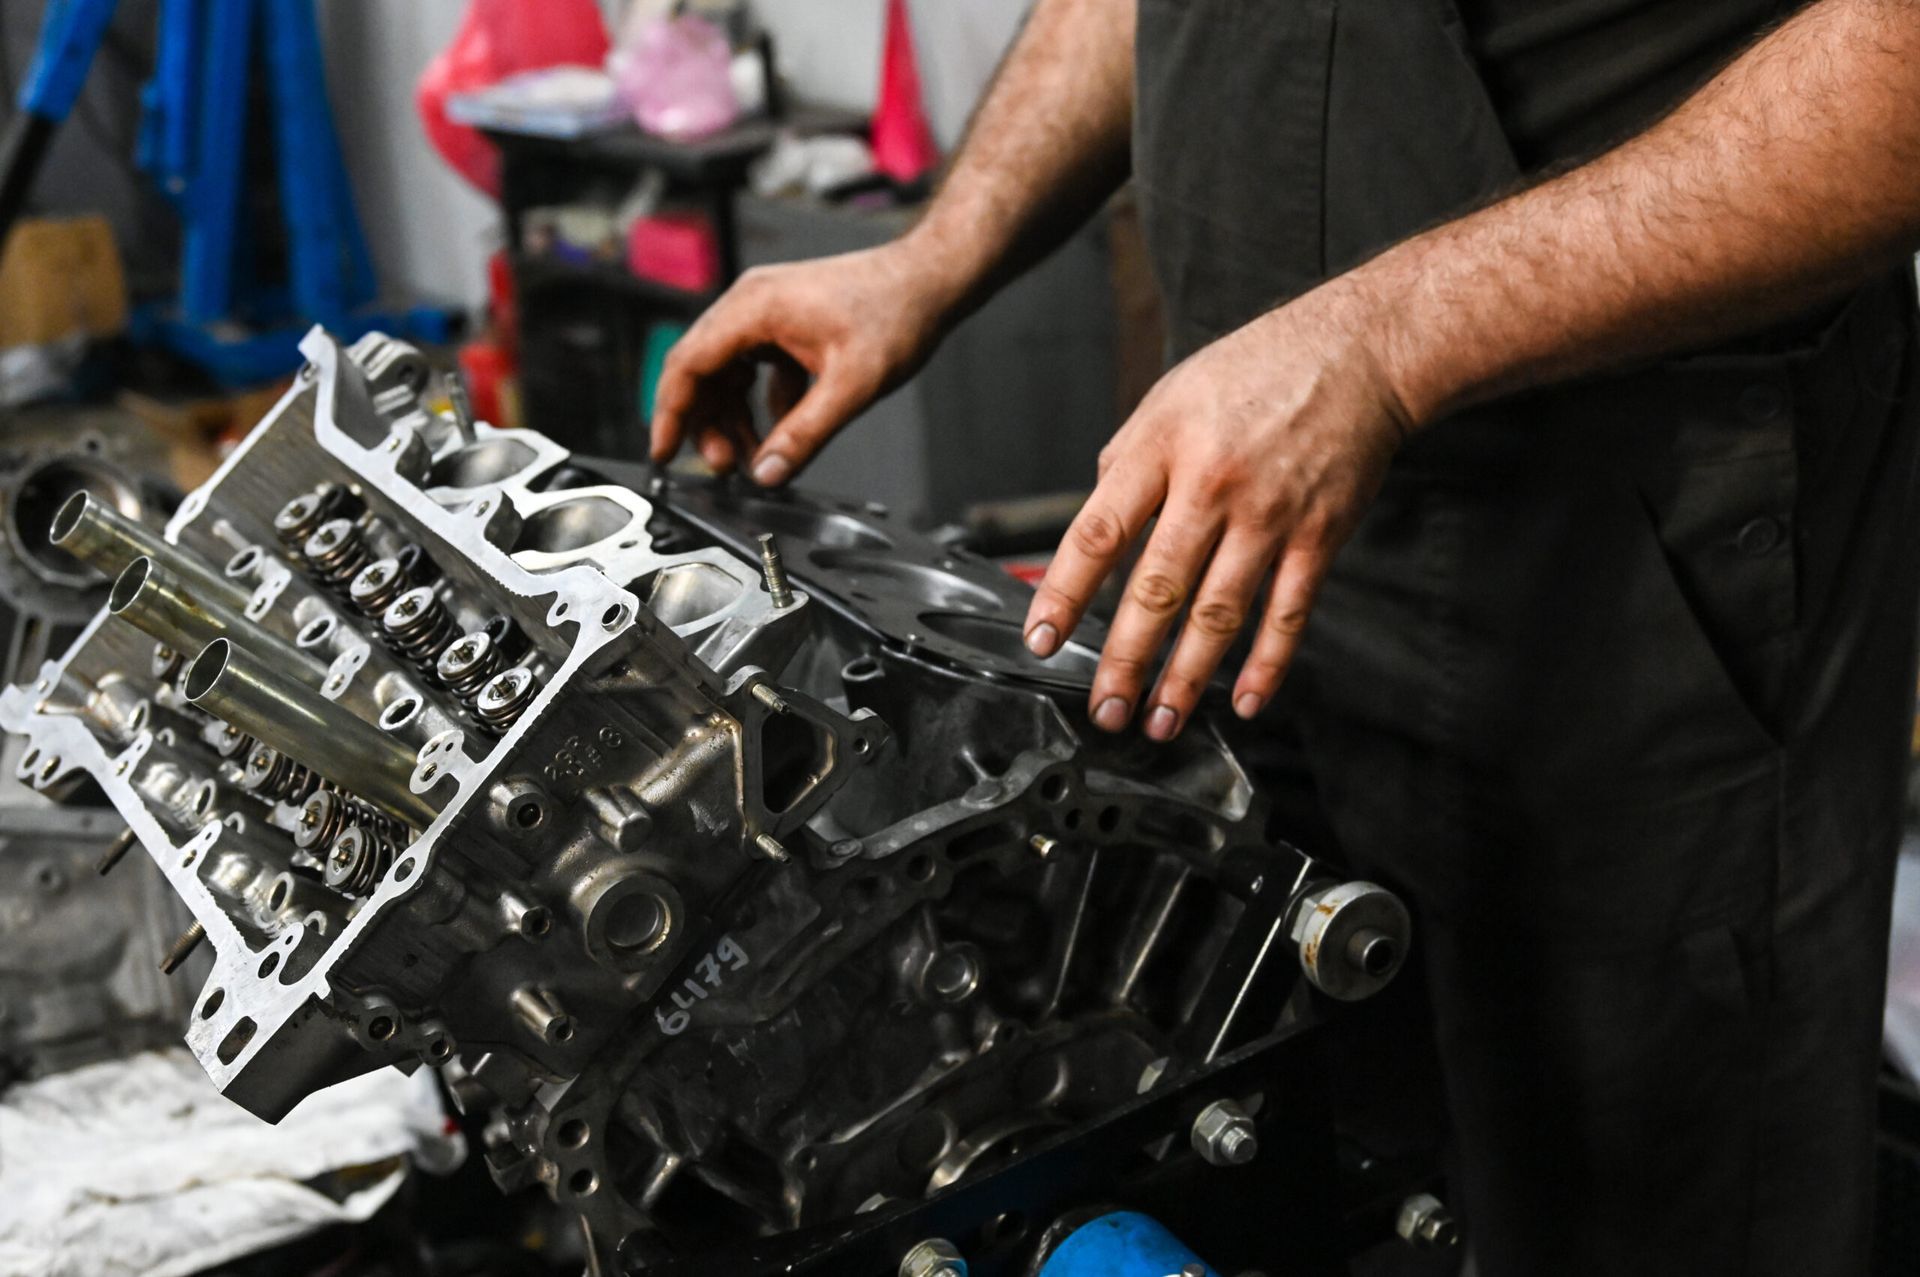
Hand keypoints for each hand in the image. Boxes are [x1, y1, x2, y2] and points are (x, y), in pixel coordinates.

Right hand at [650, 240, 961, 484]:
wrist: (931, 279)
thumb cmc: (897, 312)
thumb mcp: (852, 386)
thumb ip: (805, 434)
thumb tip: (770, 472)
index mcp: (754, 308)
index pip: (688, 363)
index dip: (670, 413)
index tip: (663, 451)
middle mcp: (752, 304)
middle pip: (703, 370)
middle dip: (706, 423)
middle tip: (725, 466)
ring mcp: (769, 312)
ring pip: (728, 372)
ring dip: (734, 417)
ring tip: (751, 456)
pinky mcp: (789, 324)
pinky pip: (756, 368)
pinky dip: (763, 403)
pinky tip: (785, 428)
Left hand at [1022, 280, 1414, 740]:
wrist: (1359, 352)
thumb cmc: (1256, 372)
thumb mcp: (1170, 397)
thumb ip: (1128, 462)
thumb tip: (1098, 527)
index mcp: (1162, 447)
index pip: (1100, 532)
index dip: (1066, 592)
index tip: (1042, 638)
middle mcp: (1212, 484)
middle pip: (1157, 588)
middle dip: (1125, 661)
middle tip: (1104, 710)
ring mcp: (1269, 514)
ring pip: (1219, 613)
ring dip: (1186, 678)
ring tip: (1159, 721)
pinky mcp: (1319, 534)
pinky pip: (1287, 612)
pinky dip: (1267, 663)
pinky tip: (1244, 700)